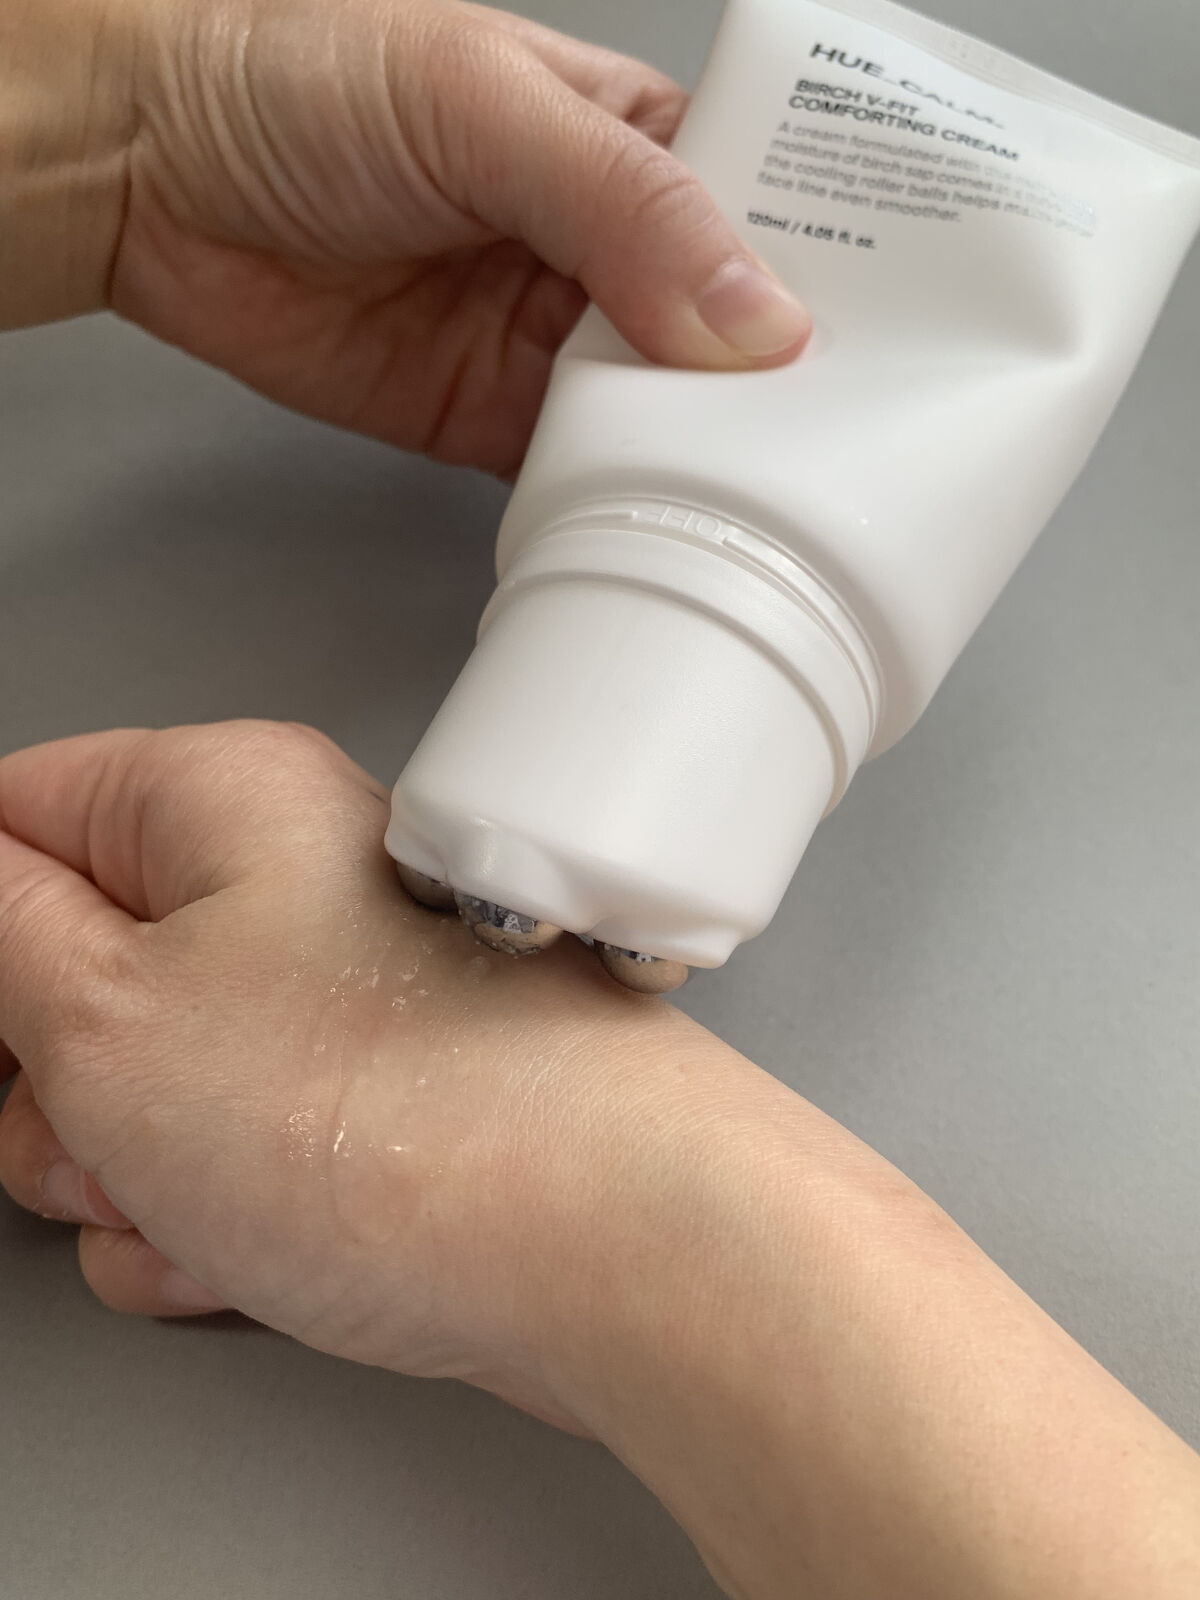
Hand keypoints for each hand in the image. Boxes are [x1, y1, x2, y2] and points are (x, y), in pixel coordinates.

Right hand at [3, 720, 1199, 1598]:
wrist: (603, 1248)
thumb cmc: (398, 1114)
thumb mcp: (102, 1014)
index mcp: (219, 799)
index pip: (19, 814)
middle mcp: (291, 881)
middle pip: (76, 967)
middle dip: (51, 1079)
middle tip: (92, 1127)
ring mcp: (337, 999)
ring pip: (148, 1083)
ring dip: (129, 1169)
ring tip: (195, 1198)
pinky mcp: (373, 1103)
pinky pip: (234, 1155)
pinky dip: (212, 1217)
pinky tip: (246, 1251)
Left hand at [7, 0, 809, 474]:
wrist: (157, 176)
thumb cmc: (305, 85)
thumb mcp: (485, 106)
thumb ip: (624, 206)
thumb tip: (755, 317)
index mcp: (637, 142)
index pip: (773, 207)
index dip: (840, 270)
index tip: (909, 339)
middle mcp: (610, 248)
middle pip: (735, 333)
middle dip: (789, 390)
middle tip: (870, 451)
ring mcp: (554, 342)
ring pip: (666, 415)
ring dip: (712, 459)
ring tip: (791, 508)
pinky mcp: (495, 421)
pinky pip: (582, 474)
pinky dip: (622, 503)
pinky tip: (670, 527)